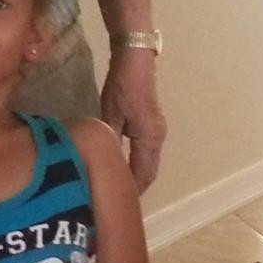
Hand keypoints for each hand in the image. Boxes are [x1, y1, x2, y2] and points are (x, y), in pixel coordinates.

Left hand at [100, 54, 165, 194]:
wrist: (136, 59)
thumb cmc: (123, 86)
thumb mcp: (110, 114)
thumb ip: (109, 140)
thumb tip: (104, 162)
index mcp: (149, 138)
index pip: (143, 174)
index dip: (132, 190)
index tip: (117, 204)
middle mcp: (157, 138)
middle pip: (149, 171)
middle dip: (135, 187)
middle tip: (116, 200)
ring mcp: (157, 130)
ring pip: (148, 162)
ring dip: (136, 175)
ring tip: (118, 187)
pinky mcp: (151, 123)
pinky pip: (146, 152)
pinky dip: (137, 163)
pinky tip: (123, 166)